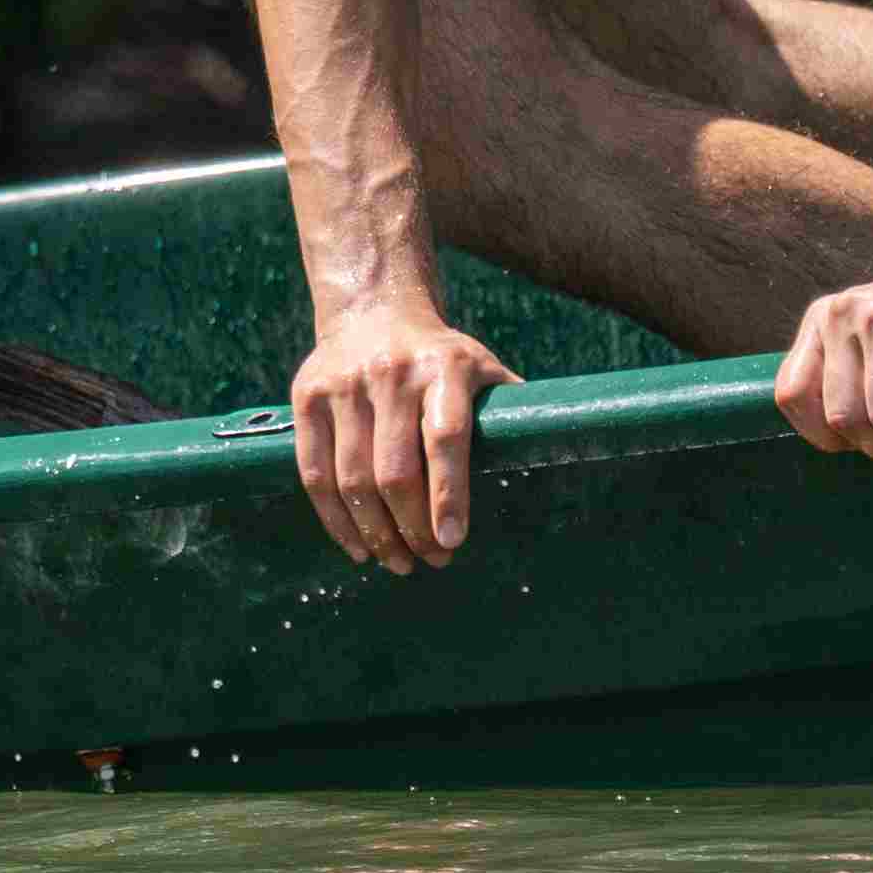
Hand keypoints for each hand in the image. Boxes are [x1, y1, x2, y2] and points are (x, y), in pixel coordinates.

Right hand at [290, 305, 517, 571]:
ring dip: (376, 534)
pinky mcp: (307, 397)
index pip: (445, 438)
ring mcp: (344, 384)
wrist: (373, 311)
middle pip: (395, 470)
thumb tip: (565, 454)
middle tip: (433, 559)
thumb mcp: (483, 369)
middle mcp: (391, 372)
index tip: (453, 541)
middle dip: (413, 529)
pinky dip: (336, 520)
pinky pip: (314, 473)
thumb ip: (512, 410)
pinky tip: (358, 546)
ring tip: (398, 561)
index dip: (448, 495)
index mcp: (446, 367)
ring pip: (353, 479)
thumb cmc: (442, 359)